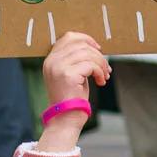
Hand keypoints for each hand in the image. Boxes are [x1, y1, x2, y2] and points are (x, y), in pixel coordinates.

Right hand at [41, 31, 110, 149]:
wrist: (65, 119)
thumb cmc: (72, 99)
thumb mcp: (72, 75)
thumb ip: (77, 60)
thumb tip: (94, 48)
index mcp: (51, 59)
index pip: (69, 37)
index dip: (86, 39)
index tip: (99, 50)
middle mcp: (52, 61)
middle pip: (80, 44)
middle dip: (97, 54)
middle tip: (106, 68)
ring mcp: (58, 67)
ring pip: (87, 54)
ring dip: (101, 64)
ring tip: (104, 76)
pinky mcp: (68, 75)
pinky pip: (90, 65)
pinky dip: (100, 72)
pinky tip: (101, 82)